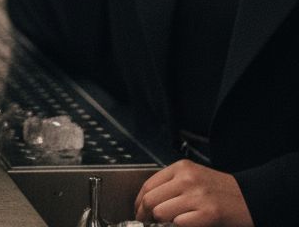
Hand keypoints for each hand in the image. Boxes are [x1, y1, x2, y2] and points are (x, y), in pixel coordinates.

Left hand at [135, 160, 253, 226]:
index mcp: (181, 168)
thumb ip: (172, 184)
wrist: (250, 197)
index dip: (139, 202)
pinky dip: (177, 226)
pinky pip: (179, 223)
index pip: (148, 185)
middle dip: (145, 214)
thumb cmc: (221, 190)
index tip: (138, 211)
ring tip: (166, 224)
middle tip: (147, 221)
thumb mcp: (193, 176)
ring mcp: (197, 196)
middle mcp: (187, 179)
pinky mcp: (208, 213)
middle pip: (150, 199)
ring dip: (160, 222)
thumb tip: (147, 200)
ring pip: (161, 212)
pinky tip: (183, 224)